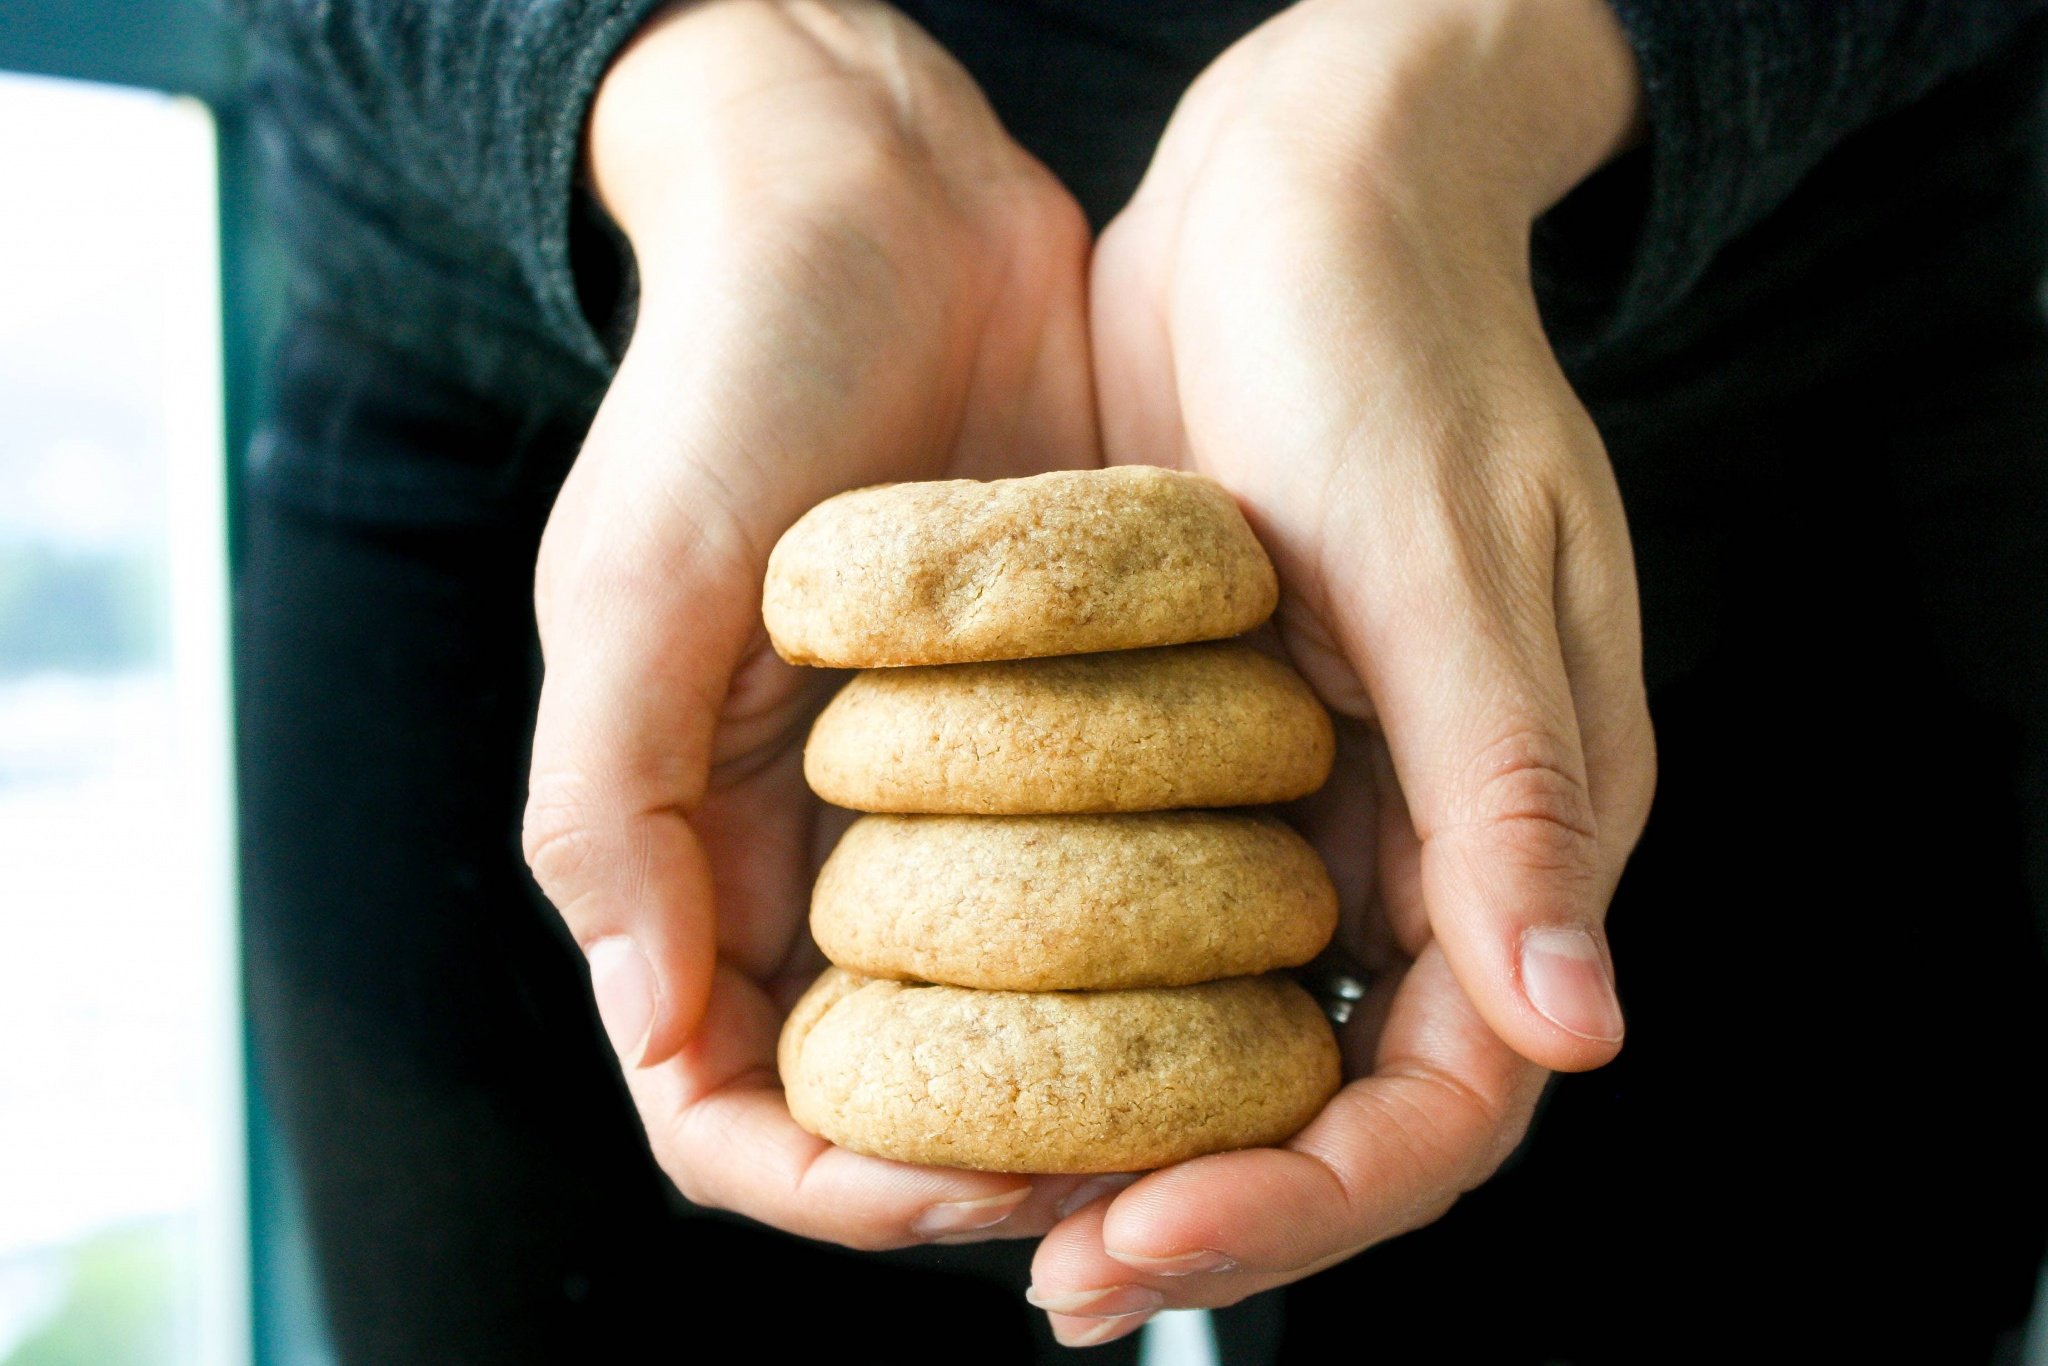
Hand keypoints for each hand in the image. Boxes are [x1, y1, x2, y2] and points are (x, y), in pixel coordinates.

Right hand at [523, 0, 1106, 1247]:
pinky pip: (1115, 890)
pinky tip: (1243, 972)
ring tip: (1197, 1109)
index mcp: (695, 848)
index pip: (733, 1104)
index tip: (950, 1183)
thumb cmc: (728, 379)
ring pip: (1018, 1029)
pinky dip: (1164, 960)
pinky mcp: (1061, 736)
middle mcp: (824, 857)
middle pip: (890, 1099)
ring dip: (1093, 1097)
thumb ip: (615, 809)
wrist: (880, 210)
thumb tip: (657, 1032)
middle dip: (979, 1171)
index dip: (829, 1180)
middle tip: (1114, 1180)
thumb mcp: (633, 583)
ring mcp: (949, 807)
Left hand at [1029, 0, 1653, 1343]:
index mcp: (1528, 820)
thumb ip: (1510, 796)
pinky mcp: (1229, 745)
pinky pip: (1168, 917)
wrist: (1297, 190)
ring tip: (996, 1200)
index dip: (1310, 1201)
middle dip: (1207, 1198)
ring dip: (1136, 1124)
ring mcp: (1329, 799)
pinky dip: (1091, 998)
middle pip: (1339, 1095)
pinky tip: (985, 1038)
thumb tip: (1581, 1028)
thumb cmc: (1388, 344)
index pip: (1448, 1093)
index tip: (1143, 1243)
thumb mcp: (1441, 563)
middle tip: (1050, 1270)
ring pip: (1245, 1027)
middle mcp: (1434, 838)